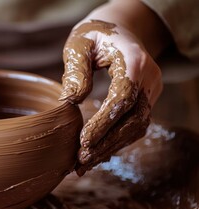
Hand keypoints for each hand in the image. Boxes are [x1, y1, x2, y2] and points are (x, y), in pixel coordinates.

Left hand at [59, 1, 169, 174]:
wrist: (117, 30)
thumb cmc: (93, 36)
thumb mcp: (79, 45)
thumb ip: (76, 71)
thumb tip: (71, 102)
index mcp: (134, 61)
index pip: (123, 97)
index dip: (105, 122)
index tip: (83, 141)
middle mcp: (149, 78)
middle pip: (134, 119)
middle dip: (107, 143)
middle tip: (81, 160)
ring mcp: (151, 91)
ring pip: (136, 127)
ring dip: (111, 147)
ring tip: (84, 164)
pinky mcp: (145, 100)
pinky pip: (134, 125)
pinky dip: (115, 141)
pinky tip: (96, 153)